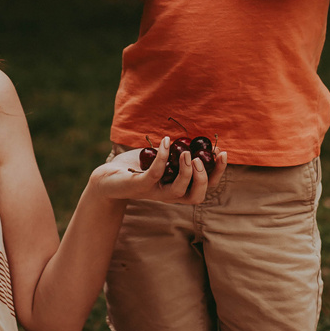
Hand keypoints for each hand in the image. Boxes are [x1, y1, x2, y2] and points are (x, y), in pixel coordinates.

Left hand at [89, 138, 226, 204]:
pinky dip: (162, 157)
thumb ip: (177, 151)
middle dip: (205, 178)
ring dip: (186, 172)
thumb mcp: (161, 157)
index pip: (205, 187)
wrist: (107, 177)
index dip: (218, 173)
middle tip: (200, 158)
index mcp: (178, 187)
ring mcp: (154, 191)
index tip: (222, 153)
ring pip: (178, 191)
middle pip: (197, 196)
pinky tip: (165, 141)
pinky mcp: (139, 185)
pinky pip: (154, 174)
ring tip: (185, 152)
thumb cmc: (136, 166)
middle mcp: (168, 194)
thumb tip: (196, 134)